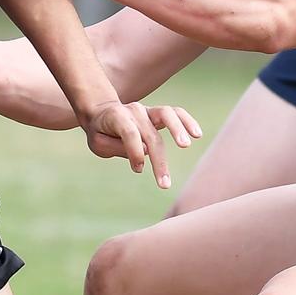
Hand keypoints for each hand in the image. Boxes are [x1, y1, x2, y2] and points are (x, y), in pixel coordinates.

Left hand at [86, 103, 203, 183]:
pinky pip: (176, 113)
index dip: (135, 152)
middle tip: (164, 184)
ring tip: (186, 145)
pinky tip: (198, 134)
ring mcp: (147, 110)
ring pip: (167, 114)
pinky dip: (187, 121)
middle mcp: (133, 111)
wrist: (101, 113)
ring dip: (177, 130)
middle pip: (150, 134)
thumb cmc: (100, 133)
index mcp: (116, 117)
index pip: (130, 133)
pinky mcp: (157, 113)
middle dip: (159, 160)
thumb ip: (117, 147)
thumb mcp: (98, 143)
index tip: (138, 170)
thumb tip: (145, 153)